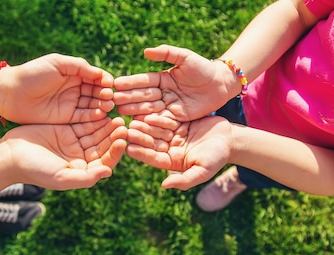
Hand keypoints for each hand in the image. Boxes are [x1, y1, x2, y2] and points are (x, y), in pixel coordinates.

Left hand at [0, 54, 115, 123]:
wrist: (11, 93)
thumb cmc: (32, 74)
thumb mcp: (57, 63)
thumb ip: (80, 66)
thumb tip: (100, 73)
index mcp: (74, 73)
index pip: (96, 77)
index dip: (104, 81)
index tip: (110, 84)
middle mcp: (76, 88)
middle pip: (97, 92)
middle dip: (105, 94)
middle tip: (110, 98)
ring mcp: (72, 104)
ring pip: (93, 105)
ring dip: (102, 106)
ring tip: (108, 107)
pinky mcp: (67, 118)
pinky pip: (84, 118)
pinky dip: (93, 117)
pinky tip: (101, 116)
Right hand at [0, 117, 127, 189]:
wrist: (11, 154)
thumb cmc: (35, 169)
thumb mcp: (61, 177)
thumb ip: (85, 178)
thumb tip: (108, 172)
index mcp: (83, 171)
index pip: (105, 162)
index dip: (115, 152)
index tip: (121, 141)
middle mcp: (82, 157)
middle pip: (103, 146)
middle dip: (113, 136)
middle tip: (122, 124)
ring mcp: (75, 142)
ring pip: (96, 133)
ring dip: (106, 125)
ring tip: (115, 115)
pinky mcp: (68, 129)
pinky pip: (85, 122)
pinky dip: (94, 117)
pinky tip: (102, 109)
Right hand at [113, 44, 238, 121]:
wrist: (221, 84)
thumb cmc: (203, 68)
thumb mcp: (185, 57)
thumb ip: (166, 53)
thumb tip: (145, 52)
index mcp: (162, 78)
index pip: (143, 81)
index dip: (130, 83)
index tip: (115, 84)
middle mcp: (162, 92)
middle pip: (143, 96)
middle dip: (127, 97)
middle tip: (112, 100)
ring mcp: (168, 106)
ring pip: (148, 108)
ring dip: (134, 110)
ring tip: (120, 112)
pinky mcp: (176, 118)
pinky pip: (161, 120)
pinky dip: (149, 122)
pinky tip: (136, 123)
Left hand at [126, 114, 232, 189]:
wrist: (230, 139)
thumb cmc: (218, 158)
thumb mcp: (203, 171)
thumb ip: (184, 180)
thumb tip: (164, 185)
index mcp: (172, 162)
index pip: (153, 158)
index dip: (141, 153)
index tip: (129, 148)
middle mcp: (169, 149)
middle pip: (151, 143)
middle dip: (139, 137)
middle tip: (125, 131)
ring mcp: (173, 136)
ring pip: (156, 130)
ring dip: (144, 126)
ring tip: (132, 120)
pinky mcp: (178, 123)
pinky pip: (165, 119)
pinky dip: (156, 116)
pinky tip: (146, 112)